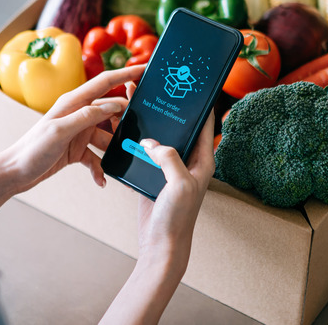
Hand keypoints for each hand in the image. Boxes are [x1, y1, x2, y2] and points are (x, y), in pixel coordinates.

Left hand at [3, 65, 144, 193]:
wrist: (14, 173)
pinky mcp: (77, 150)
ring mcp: (79, 132)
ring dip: (115, 150)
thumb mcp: (61, 131)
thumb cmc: (32, 149)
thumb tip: (115, 105)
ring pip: (107, 137)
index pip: (105, 82)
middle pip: (111, 111)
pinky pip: (97, 157)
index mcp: (73, 102)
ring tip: (123, 160)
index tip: (145, 69)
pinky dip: (100, 168)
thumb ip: (88, 116)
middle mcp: (78, 114)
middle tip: (141, 132)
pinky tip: (102, 180)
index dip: (126, 74)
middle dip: (126, 122)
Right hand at [126, 82, 215, 269]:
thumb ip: (169, 158)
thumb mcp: (180, 184)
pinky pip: (144, 152)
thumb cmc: (178, 218)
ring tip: (132, 100)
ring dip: (146, 122)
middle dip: (166, 106)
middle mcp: (188, 160)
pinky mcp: (153, 175)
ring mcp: (170, 168)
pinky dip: (135, 140)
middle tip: (153, 84)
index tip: (192, 82)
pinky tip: (123, 127)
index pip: (204, 124)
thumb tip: (152, 143)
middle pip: (177, 126)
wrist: (161, 245)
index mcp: (202, 159)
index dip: (200, 103)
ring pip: (158, 137)